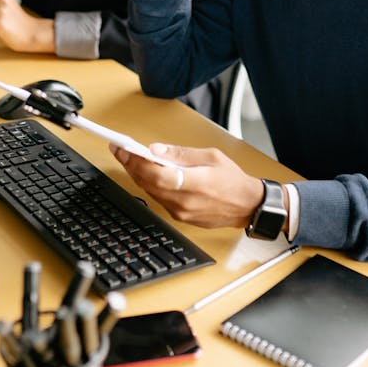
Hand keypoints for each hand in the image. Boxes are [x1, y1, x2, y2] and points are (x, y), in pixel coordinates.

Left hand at [108, 141, 262, 228]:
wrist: (247, 205)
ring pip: (151, 192)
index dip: (136, 161)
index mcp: (194, 183)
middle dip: (131, 166)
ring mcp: (181, 212)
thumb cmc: (233, 180)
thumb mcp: (210, 156)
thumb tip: (156, 150)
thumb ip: (181, 154)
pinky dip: (150, 185)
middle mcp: (184, 202)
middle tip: (120, 151)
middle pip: (148, 183)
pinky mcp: (181, 217)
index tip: (123, 149)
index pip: (156, 174)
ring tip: (129, 159)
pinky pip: (159, 199)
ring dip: (138, 175)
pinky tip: (146, 173)